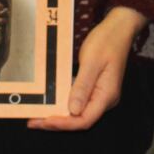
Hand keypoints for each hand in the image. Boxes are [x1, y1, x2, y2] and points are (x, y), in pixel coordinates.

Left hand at [30, 6, 145, 130]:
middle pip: (80, 120)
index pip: (84, 120)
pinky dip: (64, 104)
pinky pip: (79, 101)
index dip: (64, 124)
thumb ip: (82, 87)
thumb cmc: (107, 42)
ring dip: (58, 115)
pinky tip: (51, 102)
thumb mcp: (91, 62)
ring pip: (78, 113)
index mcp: (106, 95)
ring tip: (38, 115)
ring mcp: (100, 94)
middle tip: (34, 121)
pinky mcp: (95, 88)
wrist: (119, 29)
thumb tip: (72, 110)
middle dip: (57, 123)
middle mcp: (105, 99)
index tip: (44, 121)